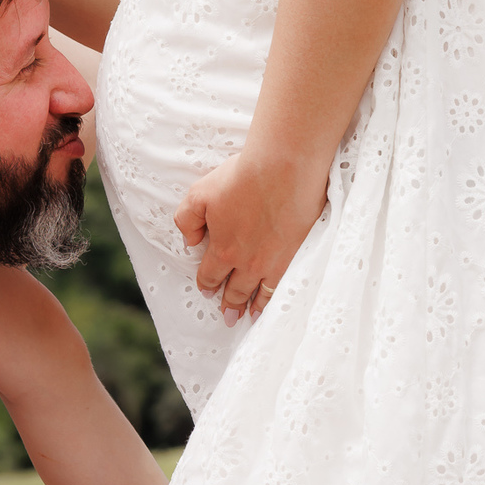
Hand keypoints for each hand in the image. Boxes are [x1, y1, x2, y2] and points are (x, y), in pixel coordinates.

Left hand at [173, 152, 327, 323]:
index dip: (207, 284)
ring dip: (254, 306)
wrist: (283, 168)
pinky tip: (278, 300)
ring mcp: (274, 261)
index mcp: (222, 249)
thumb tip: (189, 242)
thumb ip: (187, 221)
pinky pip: (284, 284)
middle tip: (228, 315)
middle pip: (236, 289)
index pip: (210, 275)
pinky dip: (278, 297)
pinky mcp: (297, 254)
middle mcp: (247, 262)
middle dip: (229, 303)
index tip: (207, 291)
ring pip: (261, 292)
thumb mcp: (198, 194)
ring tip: (250, 316)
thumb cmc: (241, 176)